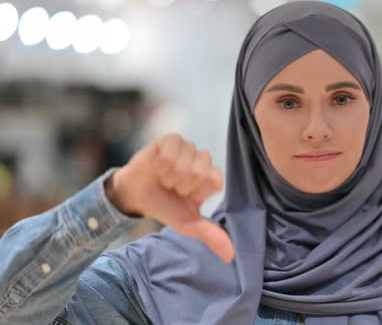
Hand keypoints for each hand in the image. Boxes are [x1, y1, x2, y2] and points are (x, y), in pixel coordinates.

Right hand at [105, 133, 233, 263]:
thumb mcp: (187, 224)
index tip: (186, 196)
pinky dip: (161, 165)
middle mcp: (202, 161)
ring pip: (185, 164)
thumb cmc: (164, 207)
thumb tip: (231, 256)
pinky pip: (171, 153)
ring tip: (164, 177)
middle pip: (201, 172)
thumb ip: (211, 235)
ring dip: (170, 176)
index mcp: (210, 179)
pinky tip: (156, 167)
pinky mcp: (171, 140)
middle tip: (173, 187)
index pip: (215, 181)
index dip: (197, 191)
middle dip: (182, 186)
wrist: (136, 196)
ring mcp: (188, 148)